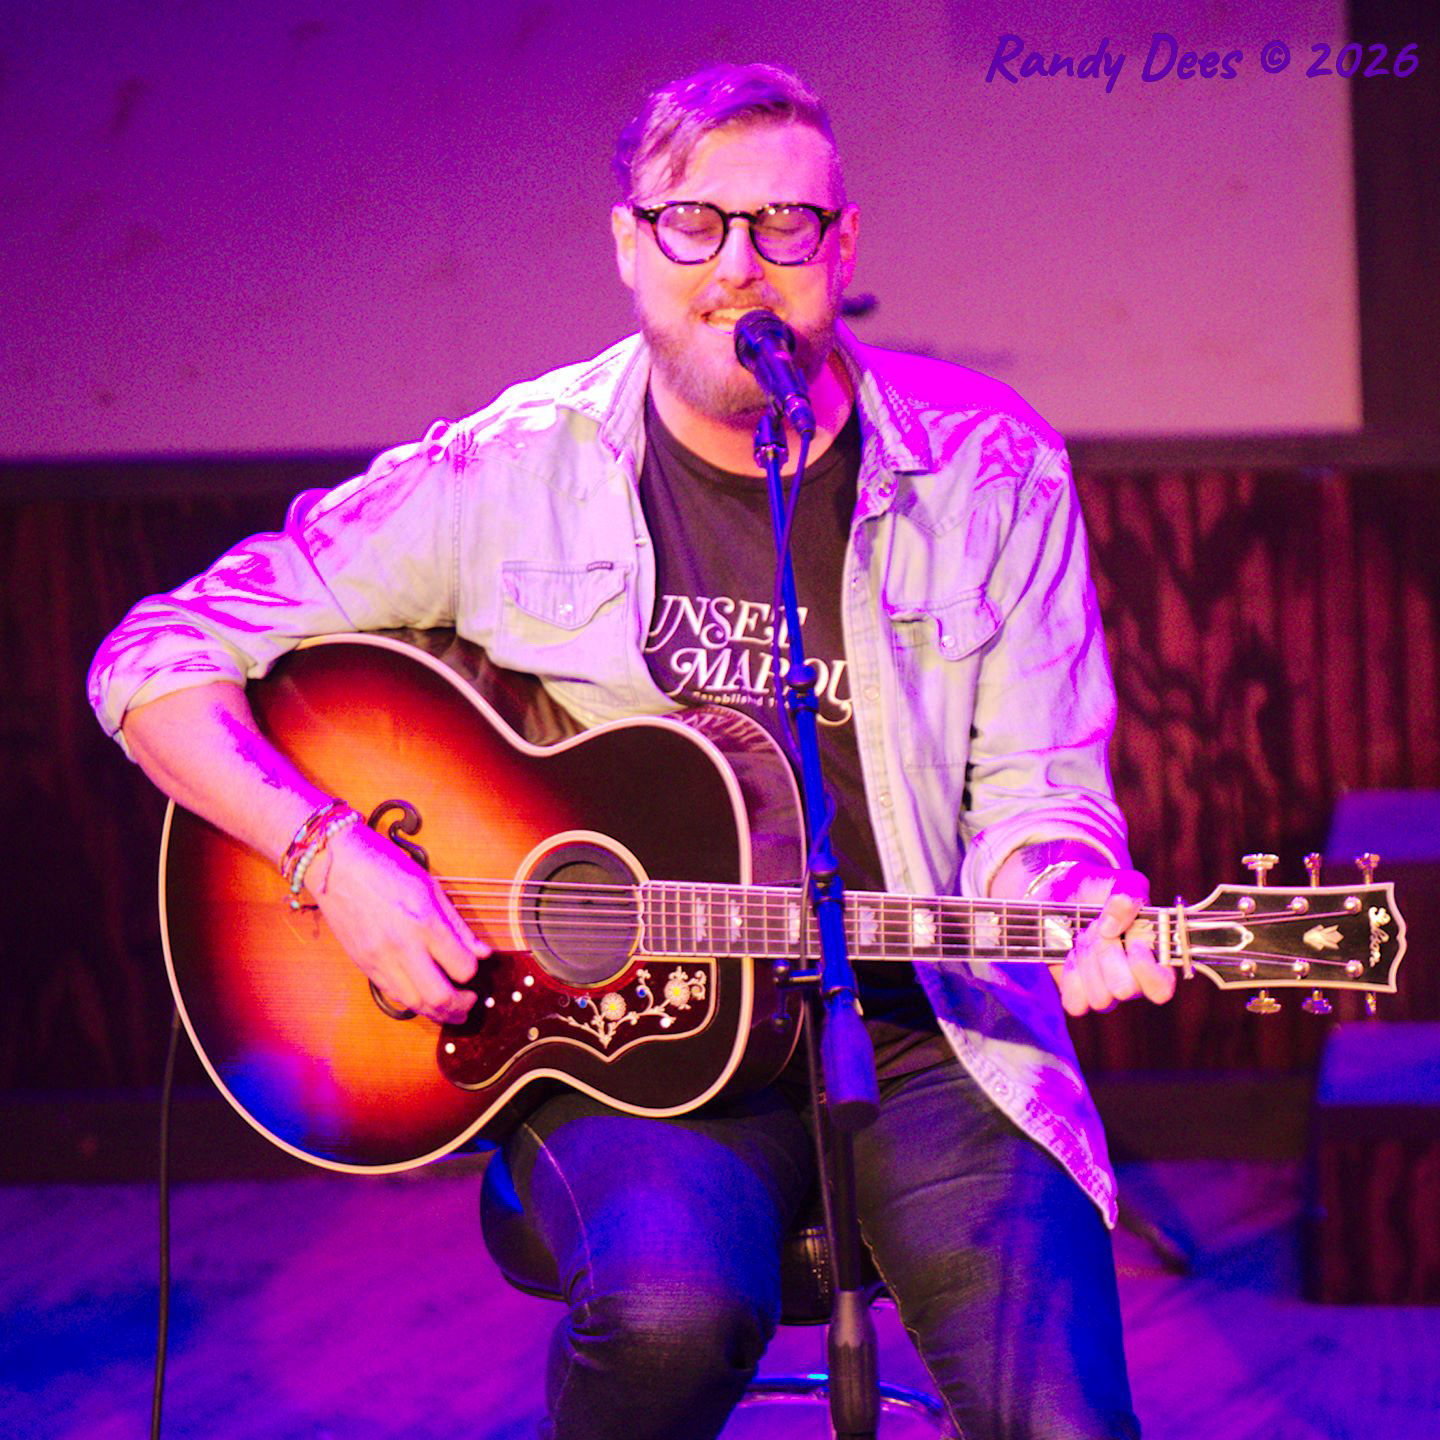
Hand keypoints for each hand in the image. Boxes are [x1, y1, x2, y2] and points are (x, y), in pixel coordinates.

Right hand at [305, 822, 487, 1024]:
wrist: (335, 863)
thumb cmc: (385, 865)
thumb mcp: (430, 887)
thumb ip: (458, 925)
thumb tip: (483, 952)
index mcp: (425, 921)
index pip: (462, 967)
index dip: (473, 971)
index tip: (473, 966)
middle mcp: (403, 945)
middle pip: (439, 997)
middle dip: (460, 1006)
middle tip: (469, 1002)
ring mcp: (380, 958)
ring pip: (414, 1003)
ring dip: (437, 1012)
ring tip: (450, 1007)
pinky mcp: (363, 964)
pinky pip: (393, 994)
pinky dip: (413, 1000)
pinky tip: (423, 994)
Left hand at [1044, 863, 1176, 1016]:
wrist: (1065, 891)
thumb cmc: (1102, 889)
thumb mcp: (1124, 882)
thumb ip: (1129, 895)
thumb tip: (1111, 926)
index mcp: (1155, 959)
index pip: (1162, 989)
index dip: (1146, 969)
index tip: (1133, 943)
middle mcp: (1133, 981)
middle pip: (1125, 990)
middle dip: (1107, 954)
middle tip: (1097, 929)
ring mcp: (1105, 989)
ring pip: (1101, 998)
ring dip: (1088, 961)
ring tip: (1084, 937)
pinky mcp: (1078, 992)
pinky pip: (1075, 1004)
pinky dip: (1071, 976)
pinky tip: (1071, 954)